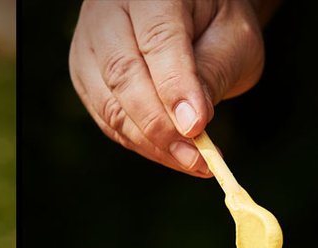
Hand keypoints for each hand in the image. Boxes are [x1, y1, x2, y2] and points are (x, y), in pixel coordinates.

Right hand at [69, 0, 265, 175]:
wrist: (188, 14)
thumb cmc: (215, 21)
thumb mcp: (232, 36)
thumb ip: (212, 71)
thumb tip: (191, 123)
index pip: (157, 39)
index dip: (174, 86)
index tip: (196, 127)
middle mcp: (108, 12)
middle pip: (122, 73)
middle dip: (159, 124)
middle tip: (195, 157)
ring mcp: (88, 45)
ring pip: (109, 103)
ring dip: (149, 142)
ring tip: (191, 162)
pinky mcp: (84, 76)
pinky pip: (107, 119)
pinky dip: (139, 143)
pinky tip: (172, 155)